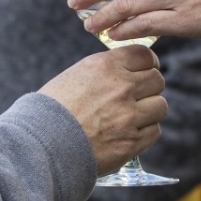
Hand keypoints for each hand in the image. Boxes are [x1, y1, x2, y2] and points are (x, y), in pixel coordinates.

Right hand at [39, 47, 168, 174]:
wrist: (40, 144)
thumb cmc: (51, 110)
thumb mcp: (75, 76)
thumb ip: (105, 72)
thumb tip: (129, 72)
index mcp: (104, 66)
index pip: (145, 56)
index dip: (149, 64)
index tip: (146, 72)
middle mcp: (120, 88)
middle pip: (157, 80)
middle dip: (149, 88)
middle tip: (138, 98)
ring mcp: (128, 116)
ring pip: (160, 106)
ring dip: (150, 111)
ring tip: (132, 118)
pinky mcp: (131, 142)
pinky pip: (154, 131)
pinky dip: (145, 132)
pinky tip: (128, 134)